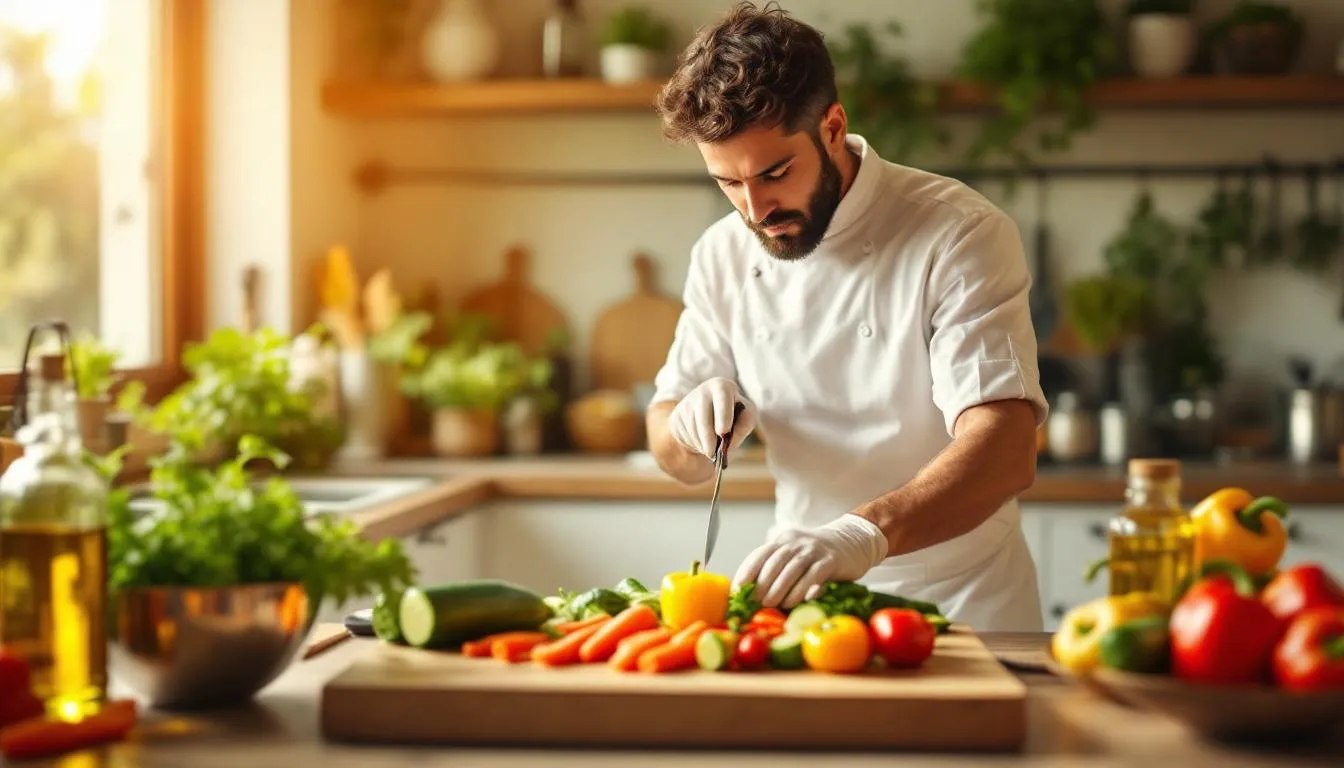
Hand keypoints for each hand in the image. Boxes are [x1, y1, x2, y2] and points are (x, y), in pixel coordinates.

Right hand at [667, 377, 756, 459]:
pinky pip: (686, 434)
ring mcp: (688, 402)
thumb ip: (744, 425)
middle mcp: (704, 391)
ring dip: (703, 444)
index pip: (722, 398)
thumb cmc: (732, 416)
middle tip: (712, 453)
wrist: (709, 419)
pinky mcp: (678, 415)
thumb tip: (730, 440)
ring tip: (711, 448)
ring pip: (694, 428)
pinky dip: (695, 443)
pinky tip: (702, 442)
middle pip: (703, 416)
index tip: (723, 432)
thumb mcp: (745, 417)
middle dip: (708, 436)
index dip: (723, 415)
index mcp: (723, 387)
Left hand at [733, 514, 888, 608]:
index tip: (737, 590)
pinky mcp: (831, 560)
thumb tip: (755, 595)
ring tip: (769, 604)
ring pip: (792, 569)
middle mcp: (797, 541)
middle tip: (753, 602)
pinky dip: (801, 590)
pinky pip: (813, 576)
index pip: (759, 554)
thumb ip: (780, 569)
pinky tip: (793, 602)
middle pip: (774, 562)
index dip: (746, 572)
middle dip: (760, 583)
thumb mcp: (797, 556)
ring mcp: (814, 549)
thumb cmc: (819, 556)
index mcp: (784, 540)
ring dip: (778, 588)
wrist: (854, 541)